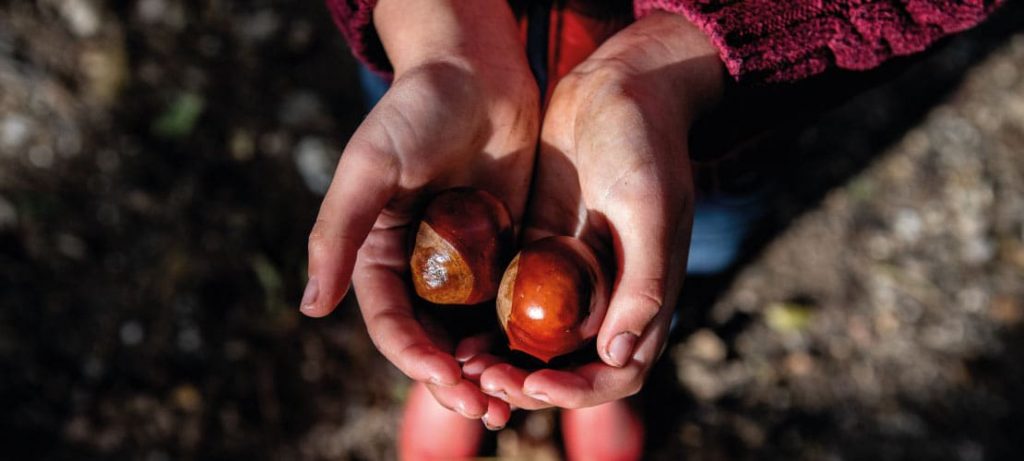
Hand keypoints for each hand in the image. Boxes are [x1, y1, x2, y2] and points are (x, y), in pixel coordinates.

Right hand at [301, 0, 537, 426]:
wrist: (477, 72)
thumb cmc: (415, 111)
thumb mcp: (370, 167)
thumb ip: (339, 234)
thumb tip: (312, 307)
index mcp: (378, 254)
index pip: (391, 323)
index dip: (414, 358)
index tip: (444, 379)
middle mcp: (420, 267)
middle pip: (433, 340)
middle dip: (456, 380)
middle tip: (488, 410)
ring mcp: (465, 262)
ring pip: (473, 332)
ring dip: (489, 372)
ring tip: (512, 403)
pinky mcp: (505, 250)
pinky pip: (510, 303)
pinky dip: (518, 337)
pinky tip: (538, 359)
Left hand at [470, 11, 724, 408]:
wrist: (617, 89)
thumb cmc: (645, 146)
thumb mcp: (649, 209)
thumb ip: (642, 282)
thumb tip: (619, 355)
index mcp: (643, 298)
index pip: (616, 373)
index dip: (578, 391)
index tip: (536, 384)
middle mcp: (606, 298)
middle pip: (567, 367)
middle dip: (528, 384)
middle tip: (484, 379)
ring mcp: (568, 277)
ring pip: (533, 342)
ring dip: (501, 361)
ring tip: (462, 364)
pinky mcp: (537, 251)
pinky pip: (509, 301)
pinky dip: (486, 323)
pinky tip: (454, 327)